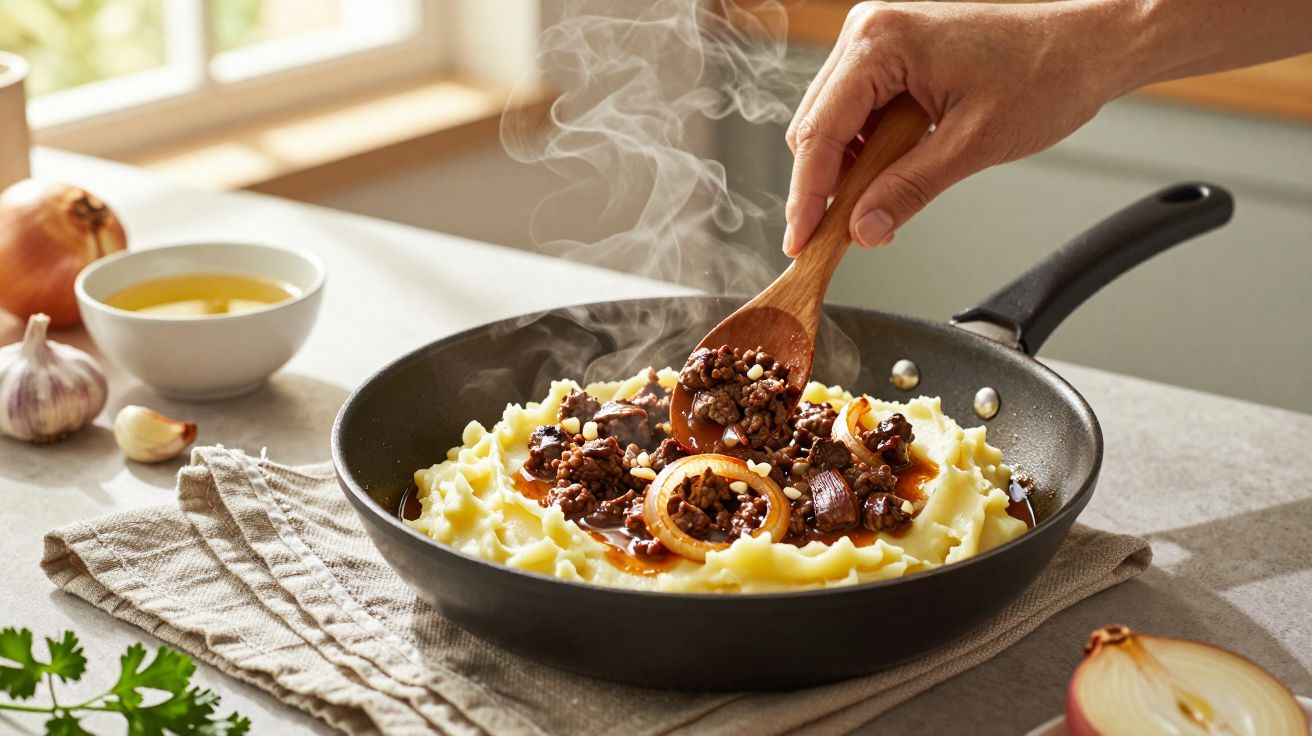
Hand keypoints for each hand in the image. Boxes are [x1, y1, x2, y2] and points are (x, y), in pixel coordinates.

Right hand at [783, 1, 1128, 255]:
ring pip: (833, 124)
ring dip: (848, 172)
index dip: (807, 196)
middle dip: (825, 187)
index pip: (819, 132)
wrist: (1090, 46)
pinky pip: (858, 114)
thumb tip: (862, 230)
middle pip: (815, 128)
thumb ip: (908, 190)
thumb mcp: (972, 145)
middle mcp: (870, 33)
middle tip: (839, 239)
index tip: (801, 241)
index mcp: (880, 42)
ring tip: (876, 208)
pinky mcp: (893, 57)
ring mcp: (879, 42)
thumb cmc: (1046, 74)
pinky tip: (889, 177)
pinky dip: (867, 153)